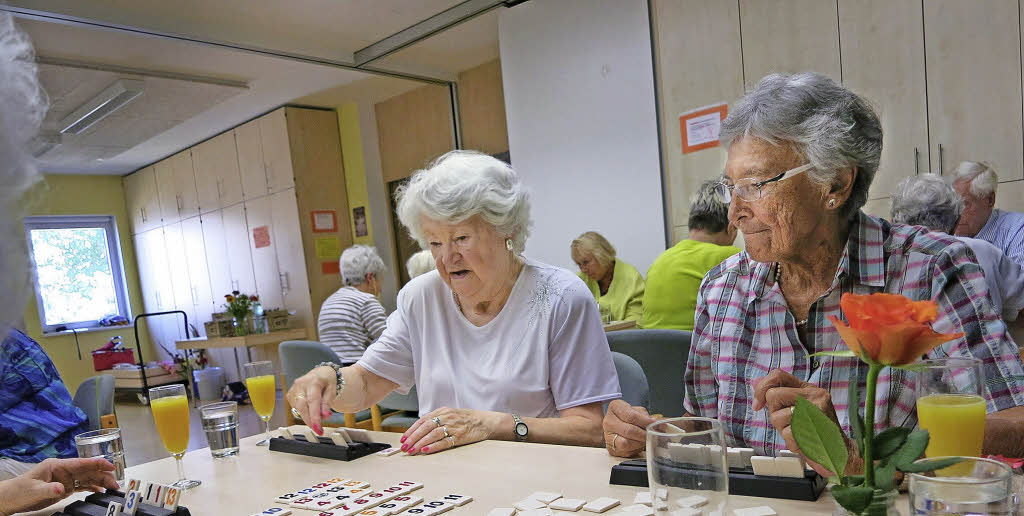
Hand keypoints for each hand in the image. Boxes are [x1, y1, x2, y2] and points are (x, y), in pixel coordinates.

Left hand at [0, 457, 118, 514]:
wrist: (10, 499)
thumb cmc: (19, 490)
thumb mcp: (33, 490)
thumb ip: (49, 488)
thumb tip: (63, 488)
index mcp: (57, 465)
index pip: (81, 462)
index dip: (97, 463)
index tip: (111, 465)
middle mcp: (64, 471)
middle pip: (88, 471)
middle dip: (103, 475)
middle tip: (115, 483)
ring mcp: (65, 480)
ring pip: (88, 479)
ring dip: (100, 482)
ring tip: (113, 488)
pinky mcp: (65, 488)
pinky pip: (82, 486)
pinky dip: (93, 488)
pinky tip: (101, 491)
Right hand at [286, 365, 336, 433]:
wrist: (320, 373)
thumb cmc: (327, 380)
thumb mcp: (332, 390)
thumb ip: (327, 403)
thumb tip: (325, 416)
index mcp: (313, 381)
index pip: (313, 400)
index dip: (314, 416)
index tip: (318, 428)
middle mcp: (301, 384)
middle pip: (302, 406)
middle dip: (310, 420)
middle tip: (319, 429)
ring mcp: (293, 389)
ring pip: (298, 409)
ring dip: (308, 416)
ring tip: (318, 416)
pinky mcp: (290, 395)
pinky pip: (296, 408)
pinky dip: (304, 412)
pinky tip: (311, 410)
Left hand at [399, 408, 498, 455]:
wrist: (484, 421)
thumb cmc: (466, 419)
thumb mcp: (449, 415)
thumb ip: (436, 420)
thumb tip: (419, 431)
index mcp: (442, 411)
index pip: (422, 420)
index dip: (411, 430)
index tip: (403, 439)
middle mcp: (446, 417)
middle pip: (425, 427)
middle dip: (413, 438)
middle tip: (404, 447)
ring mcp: (453, 427)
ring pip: (432, 435)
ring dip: (420, 443)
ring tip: (412, 450)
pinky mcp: (460, 436)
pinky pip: (444, 442)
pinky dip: (434, 446)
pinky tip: (426, 450)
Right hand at [603, 400, 655, 457]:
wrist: (617, 425)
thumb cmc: (628, 417)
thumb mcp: (637, 411)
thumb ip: (647, 417)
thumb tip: (659, 424)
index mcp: (615, 407)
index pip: (632, 416)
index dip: (646, 422)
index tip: (656, 425)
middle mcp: (609, 421)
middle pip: (629, 430)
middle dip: (645, 434)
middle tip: (654, 435)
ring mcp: (608, 435)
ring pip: (627, 442)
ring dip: (641, 443)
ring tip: (647, 439)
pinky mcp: (611, 448)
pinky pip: (626, 451)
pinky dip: (636, 449)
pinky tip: (640, 444)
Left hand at [752, 369, 859, 475]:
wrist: (841, 455)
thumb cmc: (817, 433)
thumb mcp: (798, 409)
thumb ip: (779, 396)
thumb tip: (755, 381)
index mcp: (809, 389)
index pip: (778, 375)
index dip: (762, 387)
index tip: (758, 405)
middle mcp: (815, 396)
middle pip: (773, 396)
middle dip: (774, 414)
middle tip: (789, 424)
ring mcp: (817, 411)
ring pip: (777, 416)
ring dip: (783, 431)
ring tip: (800, 434)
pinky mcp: (818, 427)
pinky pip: (788, 434)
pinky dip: (793, 443)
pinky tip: (806, 443)